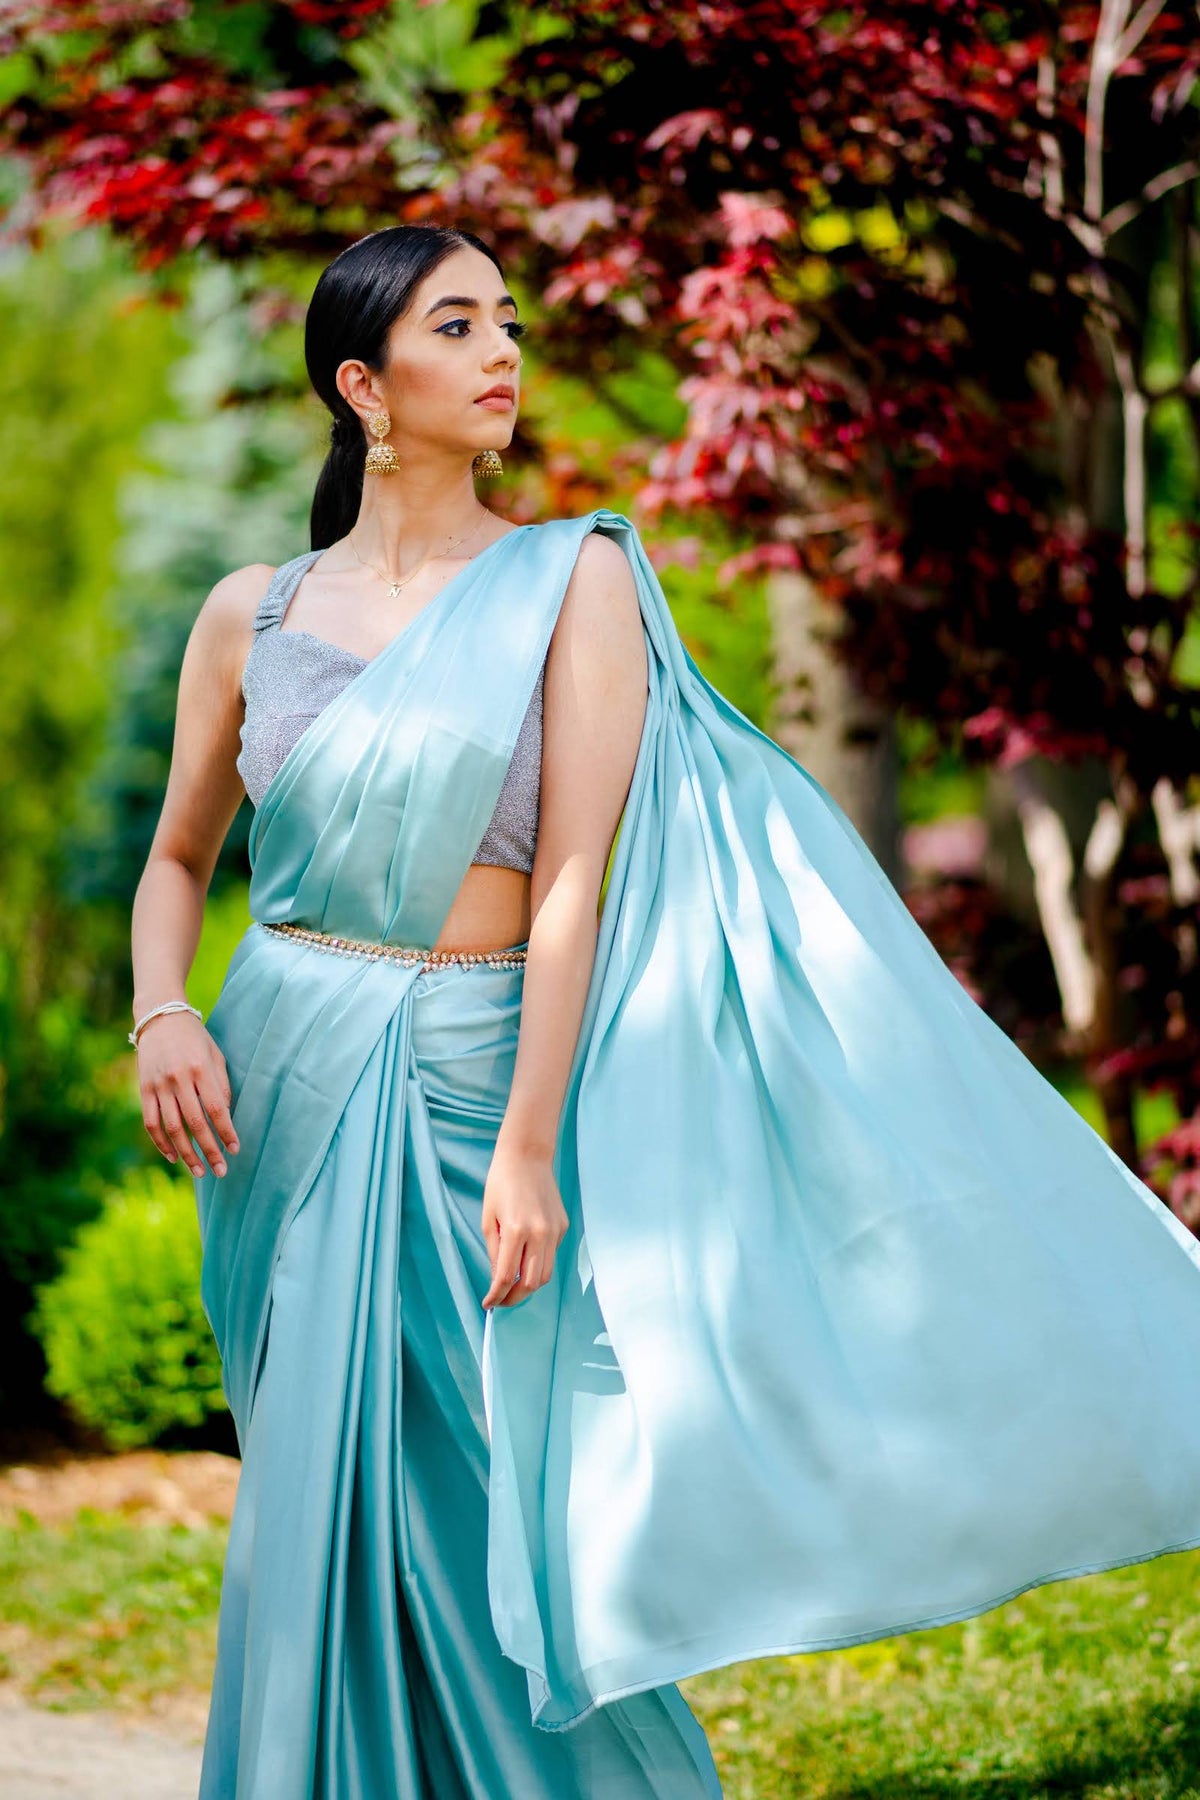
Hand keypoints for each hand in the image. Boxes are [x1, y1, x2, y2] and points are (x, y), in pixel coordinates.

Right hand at [136, 1012, 239, 1178]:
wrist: (160, 1017)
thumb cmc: (196, 1038)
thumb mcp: (216, 1055)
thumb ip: (221, 1085)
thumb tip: (225, 1117)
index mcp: (201, 1068)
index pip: (216, 1108)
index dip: (226, 1132)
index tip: (235, 1150)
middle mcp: (179, 1078)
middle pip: (195, 1123)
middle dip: (209, 1150)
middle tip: (220, 1171)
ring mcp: (158, 1085)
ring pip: (172, 1128)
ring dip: (186, 1153)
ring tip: (199, 1171)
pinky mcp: (144, 1089)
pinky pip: (151, 1123)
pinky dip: (161, 1143)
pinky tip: (173, 1157)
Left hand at [480, 1143, 568, 1309]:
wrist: (527, 1157)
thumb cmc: (501, 1184)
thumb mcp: (488, 1219)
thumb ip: (494, 1253)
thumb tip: (497, 1280)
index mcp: (516, 1230)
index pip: (507, 1277)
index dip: (497, 1296)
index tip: (489, 1304)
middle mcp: (539, 1233)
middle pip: (531, 1283)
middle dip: (515, 1298)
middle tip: (501, 1300)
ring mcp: (554, 1231)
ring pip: (545, 1274)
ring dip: (529, 1285)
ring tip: (513, 1285)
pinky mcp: (563, 1227)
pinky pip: (551, 1255)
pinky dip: (538, 1264)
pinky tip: (525, 1258)